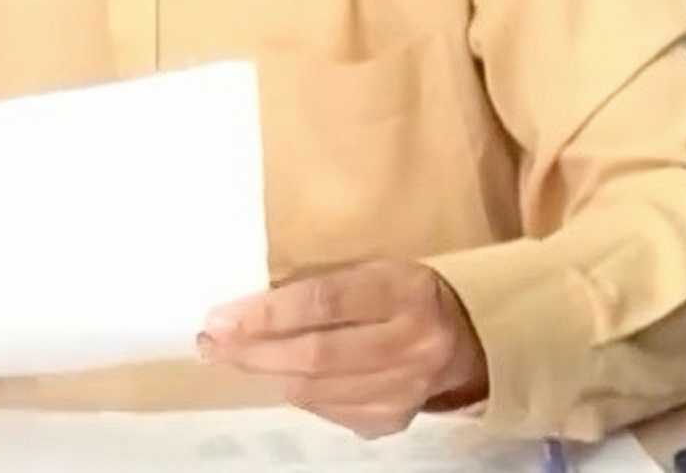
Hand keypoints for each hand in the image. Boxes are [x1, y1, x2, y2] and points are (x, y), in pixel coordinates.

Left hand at [198, 259, 488, 438]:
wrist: (473, 336)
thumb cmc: (405, 291)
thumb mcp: (375, 268)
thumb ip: (324, 282)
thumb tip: (250, 304)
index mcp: (404, 291)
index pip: (323, 303)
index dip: (267, 313)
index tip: (222, 315)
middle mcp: (412, 344)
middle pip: (317, 354)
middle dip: (254, 350)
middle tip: (212, 342)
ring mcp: (408, 388)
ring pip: (320, 389)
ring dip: (267, 374)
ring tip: (231, 357)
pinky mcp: (398, 418)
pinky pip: (333, 411)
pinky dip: (298, 394)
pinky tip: (276, 377)